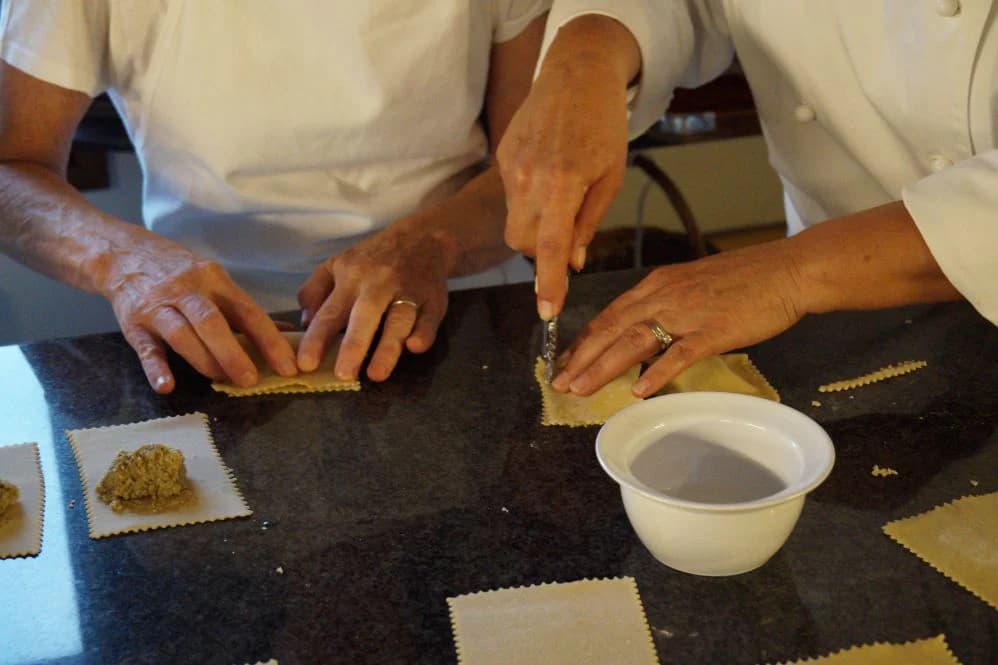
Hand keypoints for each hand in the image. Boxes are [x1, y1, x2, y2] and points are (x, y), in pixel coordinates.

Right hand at [103, 234, 297, 393]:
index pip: (248, 311)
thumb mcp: (215, 281)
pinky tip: (167, 385)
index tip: (288, 366)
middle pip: (212, 322)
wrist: (122, 253)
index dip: (270, 340)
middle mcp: (188, 291)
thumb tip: (287, 332)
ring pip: (181, 334)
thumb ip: (245, 311)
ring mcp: (158, 306)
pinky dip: (156, 368)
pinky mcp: (133, 323)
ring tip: (222, 380)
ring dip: (203, 360)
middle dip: (234, 354)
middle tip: (251, 380)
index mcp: (215, 281)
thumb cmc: (179, 273)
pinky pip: (145, 347)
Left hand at [296, 224, 450, 381]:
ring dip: (389, 347)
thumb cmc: (373, 259)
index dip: (317, 339)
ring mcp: (408, 291)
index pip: (330, 312)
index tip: (306, 364)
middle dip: (354, 345)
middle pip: (365, 316)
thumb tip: (305, 323)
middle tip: (343, 375)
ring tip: (376, 375)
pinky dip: (424, 332)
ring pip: (399, 319)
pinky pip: (430, 317)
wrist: (423, 238)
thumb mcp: (337, 264)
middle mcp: (379, 284)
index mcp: (351, 277)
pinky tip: (415, 347)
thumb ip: (314, 291)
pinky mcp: (434, 299)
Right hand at [496, 16, 637, 319]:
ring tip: (561, 192)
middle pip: (521, 242)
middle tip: (566, 238)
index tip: (546, 313)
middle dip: (539, 252)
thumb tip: (572, 261)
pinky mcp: (503, 157)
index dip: (547, 284)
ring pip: (514, 221)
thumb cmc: (603, 124)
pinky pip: (512, 195)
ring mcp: (511, 168)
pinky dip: (530, 198)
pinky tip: (549, 170)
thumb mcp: (610, 176)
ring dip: (535, 225)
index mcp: (561, 185)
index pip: (548, 248)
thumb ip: (587, 222)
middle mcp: (528, 179)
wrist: (576, 73)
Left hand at [552, 242, 805, 396]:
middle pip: (612, 328)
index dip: (584, 340)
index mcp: (658, 285)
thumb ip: (666, 309)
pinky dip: (657, 373)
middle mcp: (665, 296)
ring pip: (634, 341)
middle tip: (560, 383)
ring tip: (582, 389)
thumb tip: (645, 338)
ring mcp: (688, 313)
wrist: (788, 270)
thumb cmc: (746, 280)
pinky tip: (639, 391)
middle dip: (582, 357)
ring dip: (604, 367)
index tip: (564, 362)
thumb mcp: (694, 287)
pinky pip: (679, 354)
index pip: (610, 314)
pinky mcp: (714, 330)